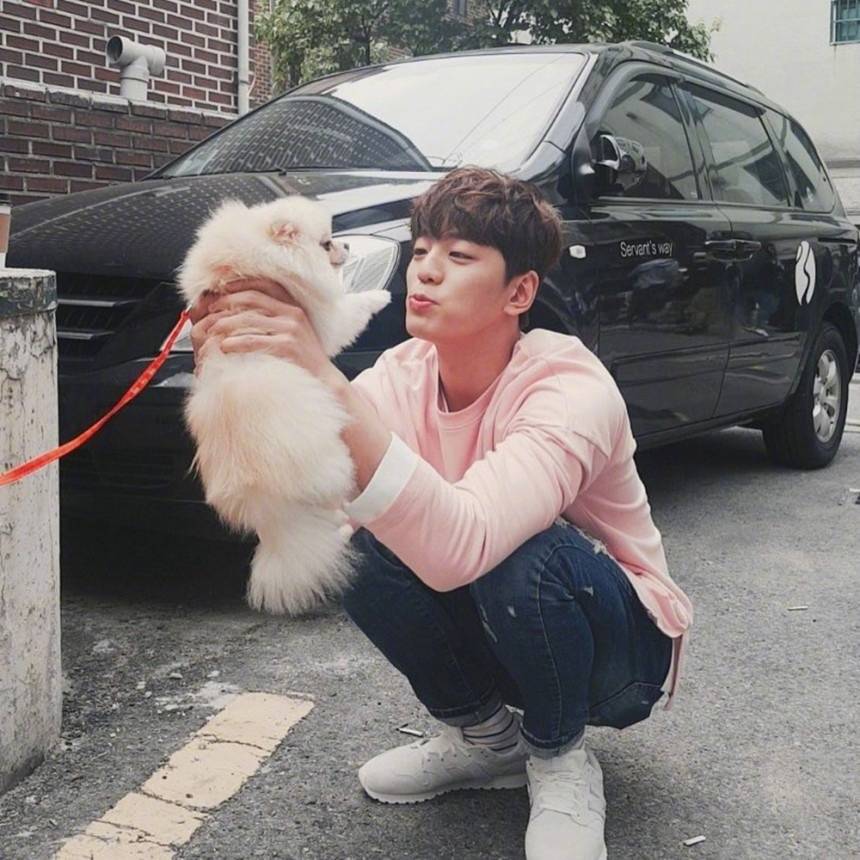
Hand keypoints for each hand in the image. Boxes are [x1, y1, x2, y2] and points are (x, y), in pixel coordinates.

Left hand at [189, 278, 345, 387]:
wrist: (323, 380)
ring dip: (226, 323)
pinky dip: (235, 342)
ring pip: (249, 318)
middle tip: (211, 310)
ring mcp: (291, 330)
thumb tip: (244, 313)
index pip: (265, 285)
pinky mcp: (287, 346)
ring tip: (213, 330)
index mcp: (293, 308)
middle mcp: (293, 315)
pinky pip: (253, 340)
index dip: (241, 284)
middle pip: (252, 299)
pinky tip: (225, 346)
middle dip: (227, 302)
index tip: (222, 289)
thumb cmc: (304, 360)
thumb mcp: (294, 333)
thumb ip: (275, 320)